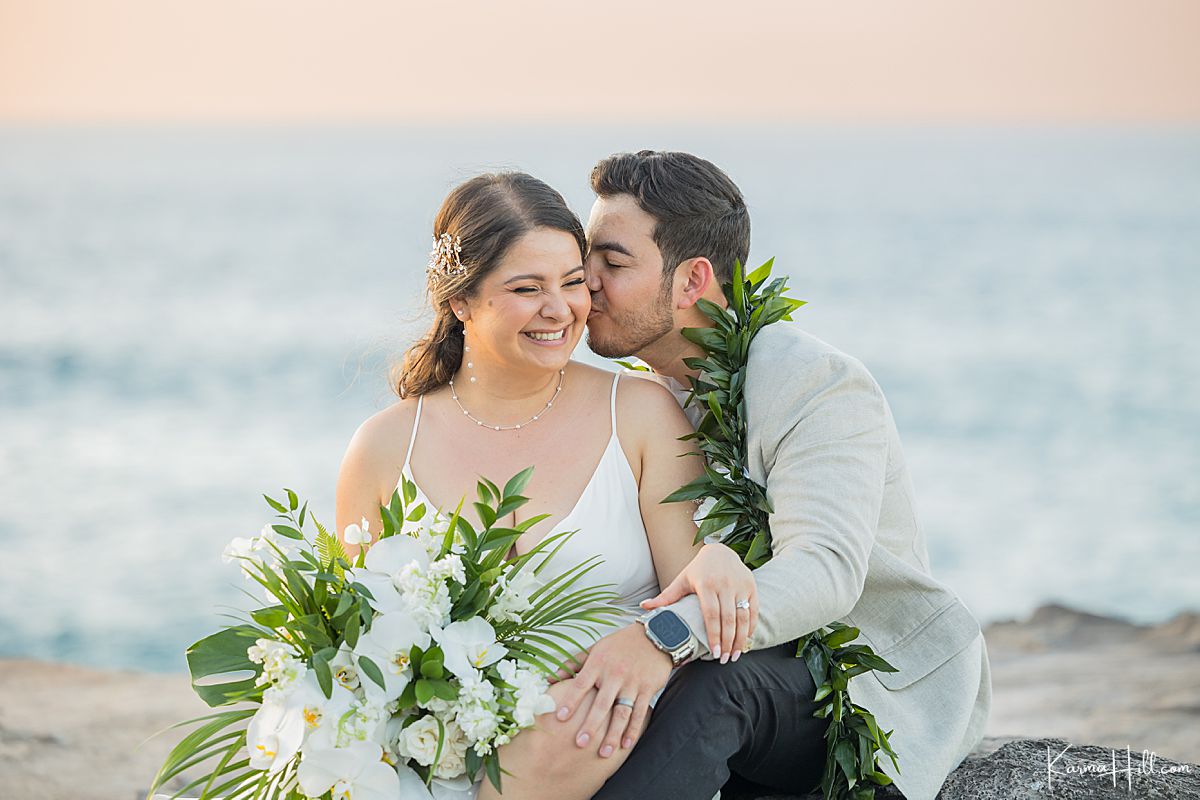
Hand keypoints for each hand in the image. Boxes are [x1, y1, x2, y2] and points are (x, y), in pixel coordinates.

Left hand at [552, 623, 672, 757]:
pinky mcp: (647, 689)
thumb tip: (550, 678)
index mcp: (598, 663)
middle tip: (580, 743)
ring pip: (621, 712)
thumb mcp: (595, 648)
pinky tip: (625, 744)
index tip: (561, 718)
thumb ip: (573, 664)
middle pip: (601, 703)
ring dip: (613, 734)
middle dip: (591, 724)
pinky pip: (639, 712)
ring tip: (603, 752)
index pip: (581, 684)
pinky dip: (633, 729)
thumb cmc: (620, 644)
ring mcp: (632, 683)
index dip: (571, 701)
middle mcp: (614, 674)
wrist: (654, 636)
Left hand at [640, 542, 757, 662]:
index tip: (713, 653)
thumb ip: (666, 597)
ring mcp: (740, 585)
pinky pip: (753, 611)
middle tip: (724, 659)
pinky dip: (751, 628)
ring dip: (741, 639)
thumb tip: (643, 607)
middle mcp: (725, 584)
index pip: (711, 614)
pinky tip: (745, 641)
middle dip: (727, 642)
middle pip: (728, 619)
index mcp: (706, 584)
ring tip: (734, 655)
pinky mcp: (751, 586)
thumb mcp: (682, 580)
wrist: (721, 551)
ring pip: (743, 617)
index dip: (713, 635)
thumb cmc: (698, 570)